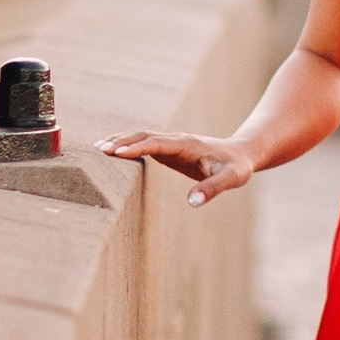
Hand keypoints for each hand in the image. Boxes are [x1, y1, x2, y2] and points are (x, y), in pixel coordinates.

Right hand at [99, 126, 255, 207]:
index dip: (137, 147)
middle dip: (121, 141)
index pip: (157, 144)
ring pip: (142, 136)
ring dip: (121, 140)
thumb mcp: (230, 179)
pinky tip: (113, 152)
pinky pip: (144, 143)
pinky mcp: (169, 148)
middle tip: (98, 150)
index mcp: (187, 145)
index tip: (117, 153)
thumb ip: (212, 190)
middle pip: (144, 136)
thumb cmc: (236, 167)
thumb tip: (192, 203)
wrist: (241, 153)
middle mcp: (176, 139)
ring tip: (98, 148)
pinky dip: (127, 144)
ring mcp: (171, 142)